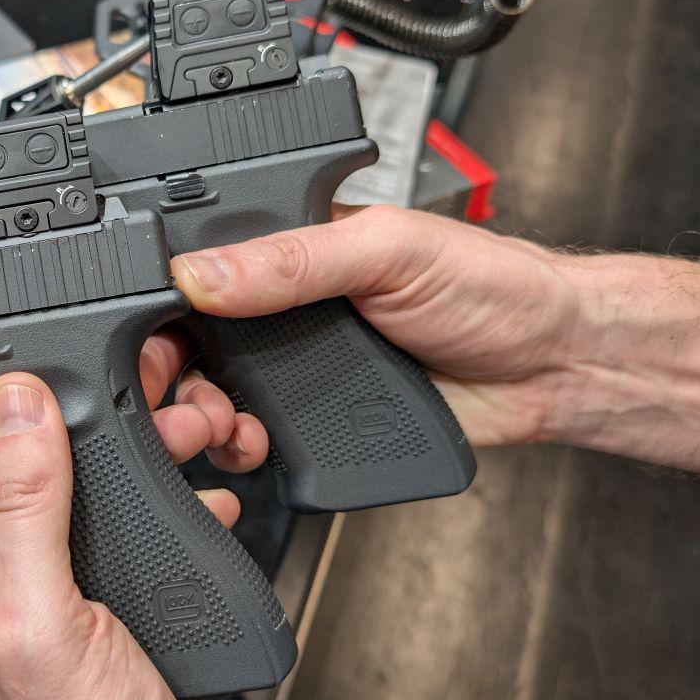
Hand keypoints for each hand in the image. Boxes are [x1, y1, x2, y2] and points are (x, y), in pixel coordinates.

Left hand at [0, 374, 212, 699]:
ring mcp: (48, 579)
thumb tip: (12, 405)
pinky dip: (170, 492)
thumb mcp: (41, 621)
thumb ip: (24, 510)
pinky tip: (202, 493)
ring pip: (79, 476)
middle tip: (134, 385)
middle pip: (10, 452)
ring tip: (187, 430)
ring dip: (138, 444)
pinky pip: (128, 516)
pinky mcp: (103, 592)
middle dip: (73, 409)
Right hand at [170, 204, 583, 446]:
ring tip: (219, 425)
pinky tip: (252, 447)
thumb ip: (295, 257)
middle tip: (183, 392)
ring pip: (216, 396)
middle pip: (191, 340)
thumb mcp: (388, 250)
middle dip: (169, 372)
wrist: (551, 368)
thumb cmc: (491, 286)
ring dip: (200, 417)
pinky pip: (259, 441)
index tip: (148, 333)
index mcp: (290, 247)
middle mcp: (285, 308)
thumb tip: (203, 270)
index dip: (162, 301)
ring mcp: (299, 368)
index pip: (199, 267)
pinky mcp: (318, 421)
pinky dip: (240, 451)